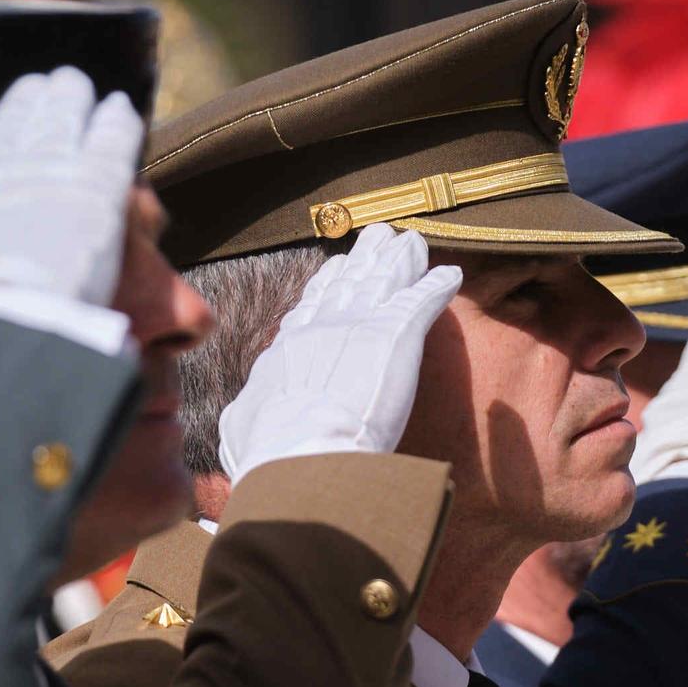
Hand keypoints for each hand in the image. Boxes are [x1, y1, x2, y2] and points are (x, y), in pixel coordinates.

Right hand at [0, 66, 144, 376]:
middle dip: (30, 105)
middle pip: (16, 125)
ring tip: (76, 85)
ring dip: (70, 99)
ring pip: (61, 116)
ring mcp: (47, 173)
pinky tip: (121, 108)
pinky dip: (116, 122)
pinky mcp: (96, 185)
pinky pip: (110, 138)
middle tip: (44, 90)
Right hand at [218, 223, 461, 482]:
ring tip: (412, 241)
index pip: (311, 309)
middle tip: (376, 236)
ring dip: (400, 261)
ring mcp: (359, 326)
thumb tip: (237, 425)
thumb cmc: (268, 449)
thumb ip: (248, 417)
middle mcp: (324, 329)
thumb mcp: (244, 426)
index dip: (326, 285)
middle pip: (350, 285)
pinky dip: (436, 287)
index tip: (335, 268)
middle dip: (364, 260)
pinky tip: (450, 275)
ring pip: (384, 282)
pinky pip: (421, 302)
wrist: (299, 448)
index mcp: (290, 351)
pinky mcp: (395, 333)